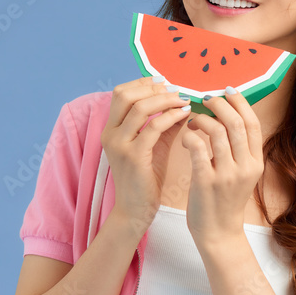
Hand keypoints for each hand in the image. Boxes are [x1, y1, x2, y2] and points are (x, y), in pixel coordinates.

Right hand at [100, 77, 190, 236]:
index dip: (143, 84)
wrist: (134, 210)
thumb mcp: (153, 146)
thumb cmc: (145, 179)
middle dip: (153, 89)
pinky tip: (185, 115)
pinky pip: (154, 127)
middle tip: (176, 90)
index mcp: (111, 129)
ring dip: (165, 100)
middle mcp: (110, 134)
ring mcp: (119, 145)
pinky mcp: (134, 156)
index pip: (121, 93)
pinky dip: (171, 117)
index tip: (165, 84)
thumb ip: (163, 125)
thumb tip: (181, 104)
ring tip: (184, 100)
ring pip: (140, 108)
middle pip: (125, 94)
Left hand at [180, 90, 264, 246]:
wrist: (218, 233)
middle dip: (219, 105)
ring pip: (217, 132)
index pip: (252, 123)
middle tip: (205, 99)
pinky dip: (190, 136)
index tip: (226, 91)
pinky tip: (185, 137)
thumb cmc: (224, 200)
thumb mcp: (241, 174)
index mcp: (256, 162)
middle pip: (236, 123)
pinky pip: (197, 148)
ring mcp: (227, 175)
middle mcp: (246, 167)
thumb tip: (226, 116)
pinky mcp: (207, 181)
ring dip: (202, 119)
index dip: (240, 103)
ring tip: (193, 121)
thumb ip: (238, 149)